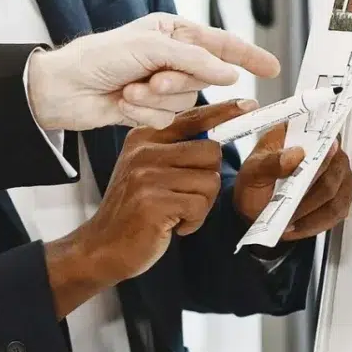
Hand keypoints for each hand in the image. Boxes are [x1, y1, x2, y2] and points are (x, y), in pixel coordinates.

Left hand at [25, 15, 279, 130]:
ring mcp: (160, 85)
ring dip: (156, 100)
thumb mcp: (151, 48)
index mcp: (173, 32)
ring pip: (185, 102)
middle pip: (204, 78)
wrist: (62, 88)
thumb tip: (229, 73)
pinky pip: (166, 119)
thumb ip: (194, 60)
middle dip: (178, 82)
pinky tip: (122, 104)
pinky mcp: (148, 110)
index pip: (221, 43)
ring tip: (130, 91)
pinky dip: (145, 114)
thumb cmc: (100, 57)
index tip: (273, 68)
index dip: (248, 55)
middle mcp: (170, 57)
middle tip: (153, 79)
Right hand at [42, 101, 250, 314]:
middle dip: (207, 179)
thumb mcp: (147, 169)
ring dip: (201, 205)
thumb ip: (175, 149)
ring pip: (208, 180)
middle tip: (187, 197)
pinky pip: (199, 205)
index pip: (192, 117)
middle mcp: (144, 150)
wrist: (102, 246)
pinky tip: (172, 226)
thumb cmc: (133, 210)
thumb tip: (217, 136)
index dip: (224, 111)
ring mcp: (147, 175)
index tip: (249, 104)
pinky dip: (193, 221)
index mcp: (144, 136)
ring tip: (177, 213)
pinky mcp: (154, 202)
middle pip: (210, 151)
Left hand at [230, 125, 351, 242]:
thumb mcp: (251, 171)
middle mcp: (328, 149)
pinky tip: (296, 226)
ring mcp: (339, 173)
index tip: (304, 174)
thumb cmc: (255, 182)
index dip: (319, 155)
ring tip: (289, 220)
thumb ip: (269, 162)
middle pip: (334, 170)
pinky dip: (316, 222)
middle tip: (289, 205)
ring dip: (312, 211)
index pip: (323, 137)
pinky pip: (337, 212)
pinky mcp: (341, 197)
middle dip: (311, 192)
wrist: (255, 207)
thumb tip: (295, 154)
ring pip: (337, 194)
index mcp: (304, 132)